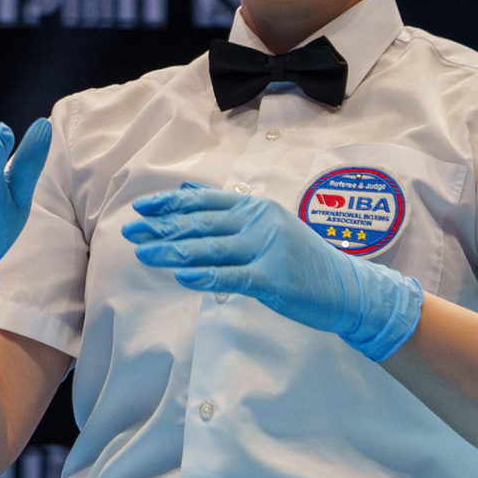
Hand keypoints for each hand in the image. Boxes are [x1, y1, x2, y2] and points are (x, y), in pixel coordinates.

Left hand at [122, 185, 422, 361]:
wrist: (347, 287)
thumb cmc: (301, 258)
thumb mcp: (266, 224)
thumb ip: (226, 208)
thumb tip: (185, 189)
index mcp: (255, 206)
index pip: (204, 202)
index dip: (169, 204)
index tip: (141, 208)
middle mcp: (259, 222)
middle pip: (200, 224)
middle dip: (161, 228)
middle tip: (129, 232)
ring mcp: (267, 249)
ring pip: (209, 250)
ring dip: (171, 252)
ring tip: (142, 254)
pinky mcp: (273, 278)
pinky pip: (230, 277)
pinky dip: (203, 277)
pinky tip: (179, 276)